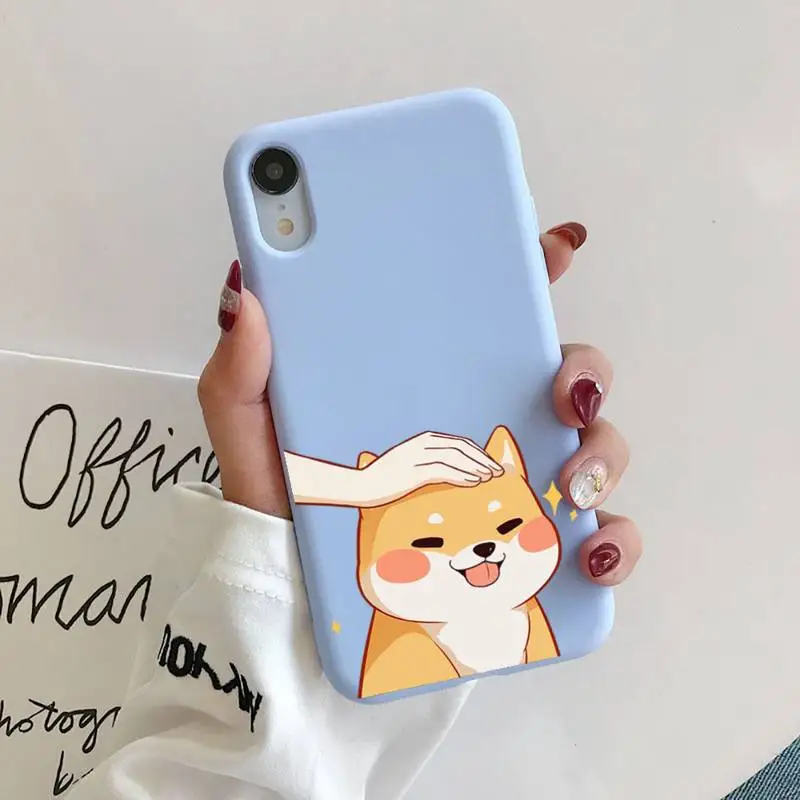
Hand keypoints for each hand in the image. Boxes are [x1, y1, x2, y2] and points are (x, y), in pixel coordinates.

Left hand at [197, 221, 642, 586]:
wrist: (298, 607)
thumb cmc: (283, 513)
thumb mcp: (252, 438)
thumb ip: (241, 374)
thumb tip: (246, 297)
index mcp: (428, 378)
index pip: (491, 311)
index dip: (531, 269)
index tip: (555, 248)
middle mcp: (481, 420)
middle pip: (562, 371)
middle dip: (584, 370)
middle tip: (562, 395)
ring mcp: (512, 482)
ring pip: (594, 445)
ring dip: (604, 455)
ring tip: (570, 488)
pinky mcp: (528, 547)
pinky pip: (596, 535)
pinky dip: (613, 541)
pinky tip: (589, 555)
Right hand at [356, 431, 504, 506]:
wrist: (360, 485)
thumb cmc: (383, 480)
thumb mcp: (407, 465)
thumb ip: (427, 464)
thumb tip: (451, 474)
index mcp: (423, 440)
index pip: (459, 443)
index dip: (479, 453)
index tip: (492, 465)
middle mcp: (422, 444)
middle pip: (462, 447)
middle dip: (482, 459)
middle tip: (498, 473)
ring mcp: (417, 456)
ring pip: (456, 457)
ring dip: (476, 467)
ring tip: (490, 478)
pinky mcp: (413, 471)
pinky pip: (444, 470)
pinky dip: (462, 475)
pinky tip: (474, 483)